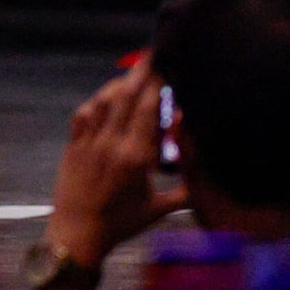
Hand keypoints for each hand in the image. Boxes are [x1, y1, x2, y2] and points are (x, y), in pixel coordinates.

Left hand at [45, 57, 186, 271]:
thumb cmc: (121, 223)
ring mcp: (89, 141)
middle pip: (127, 97)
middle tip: (154, 55)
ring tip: (136, 72)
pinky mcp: (73, 143)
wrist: (77, 234)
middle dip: (141, 73)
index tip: (167, 67)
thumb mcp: (159, 209)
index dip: (157, 85)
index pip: (148, 110)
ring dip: (121, 83)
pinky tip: (109, 94)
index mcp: (135, 158)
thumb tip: (216, 176)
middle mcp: (111, 144)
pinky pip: (85, 112)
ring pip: (104, 100)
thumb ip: (188, 190)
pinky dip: (98, 99)